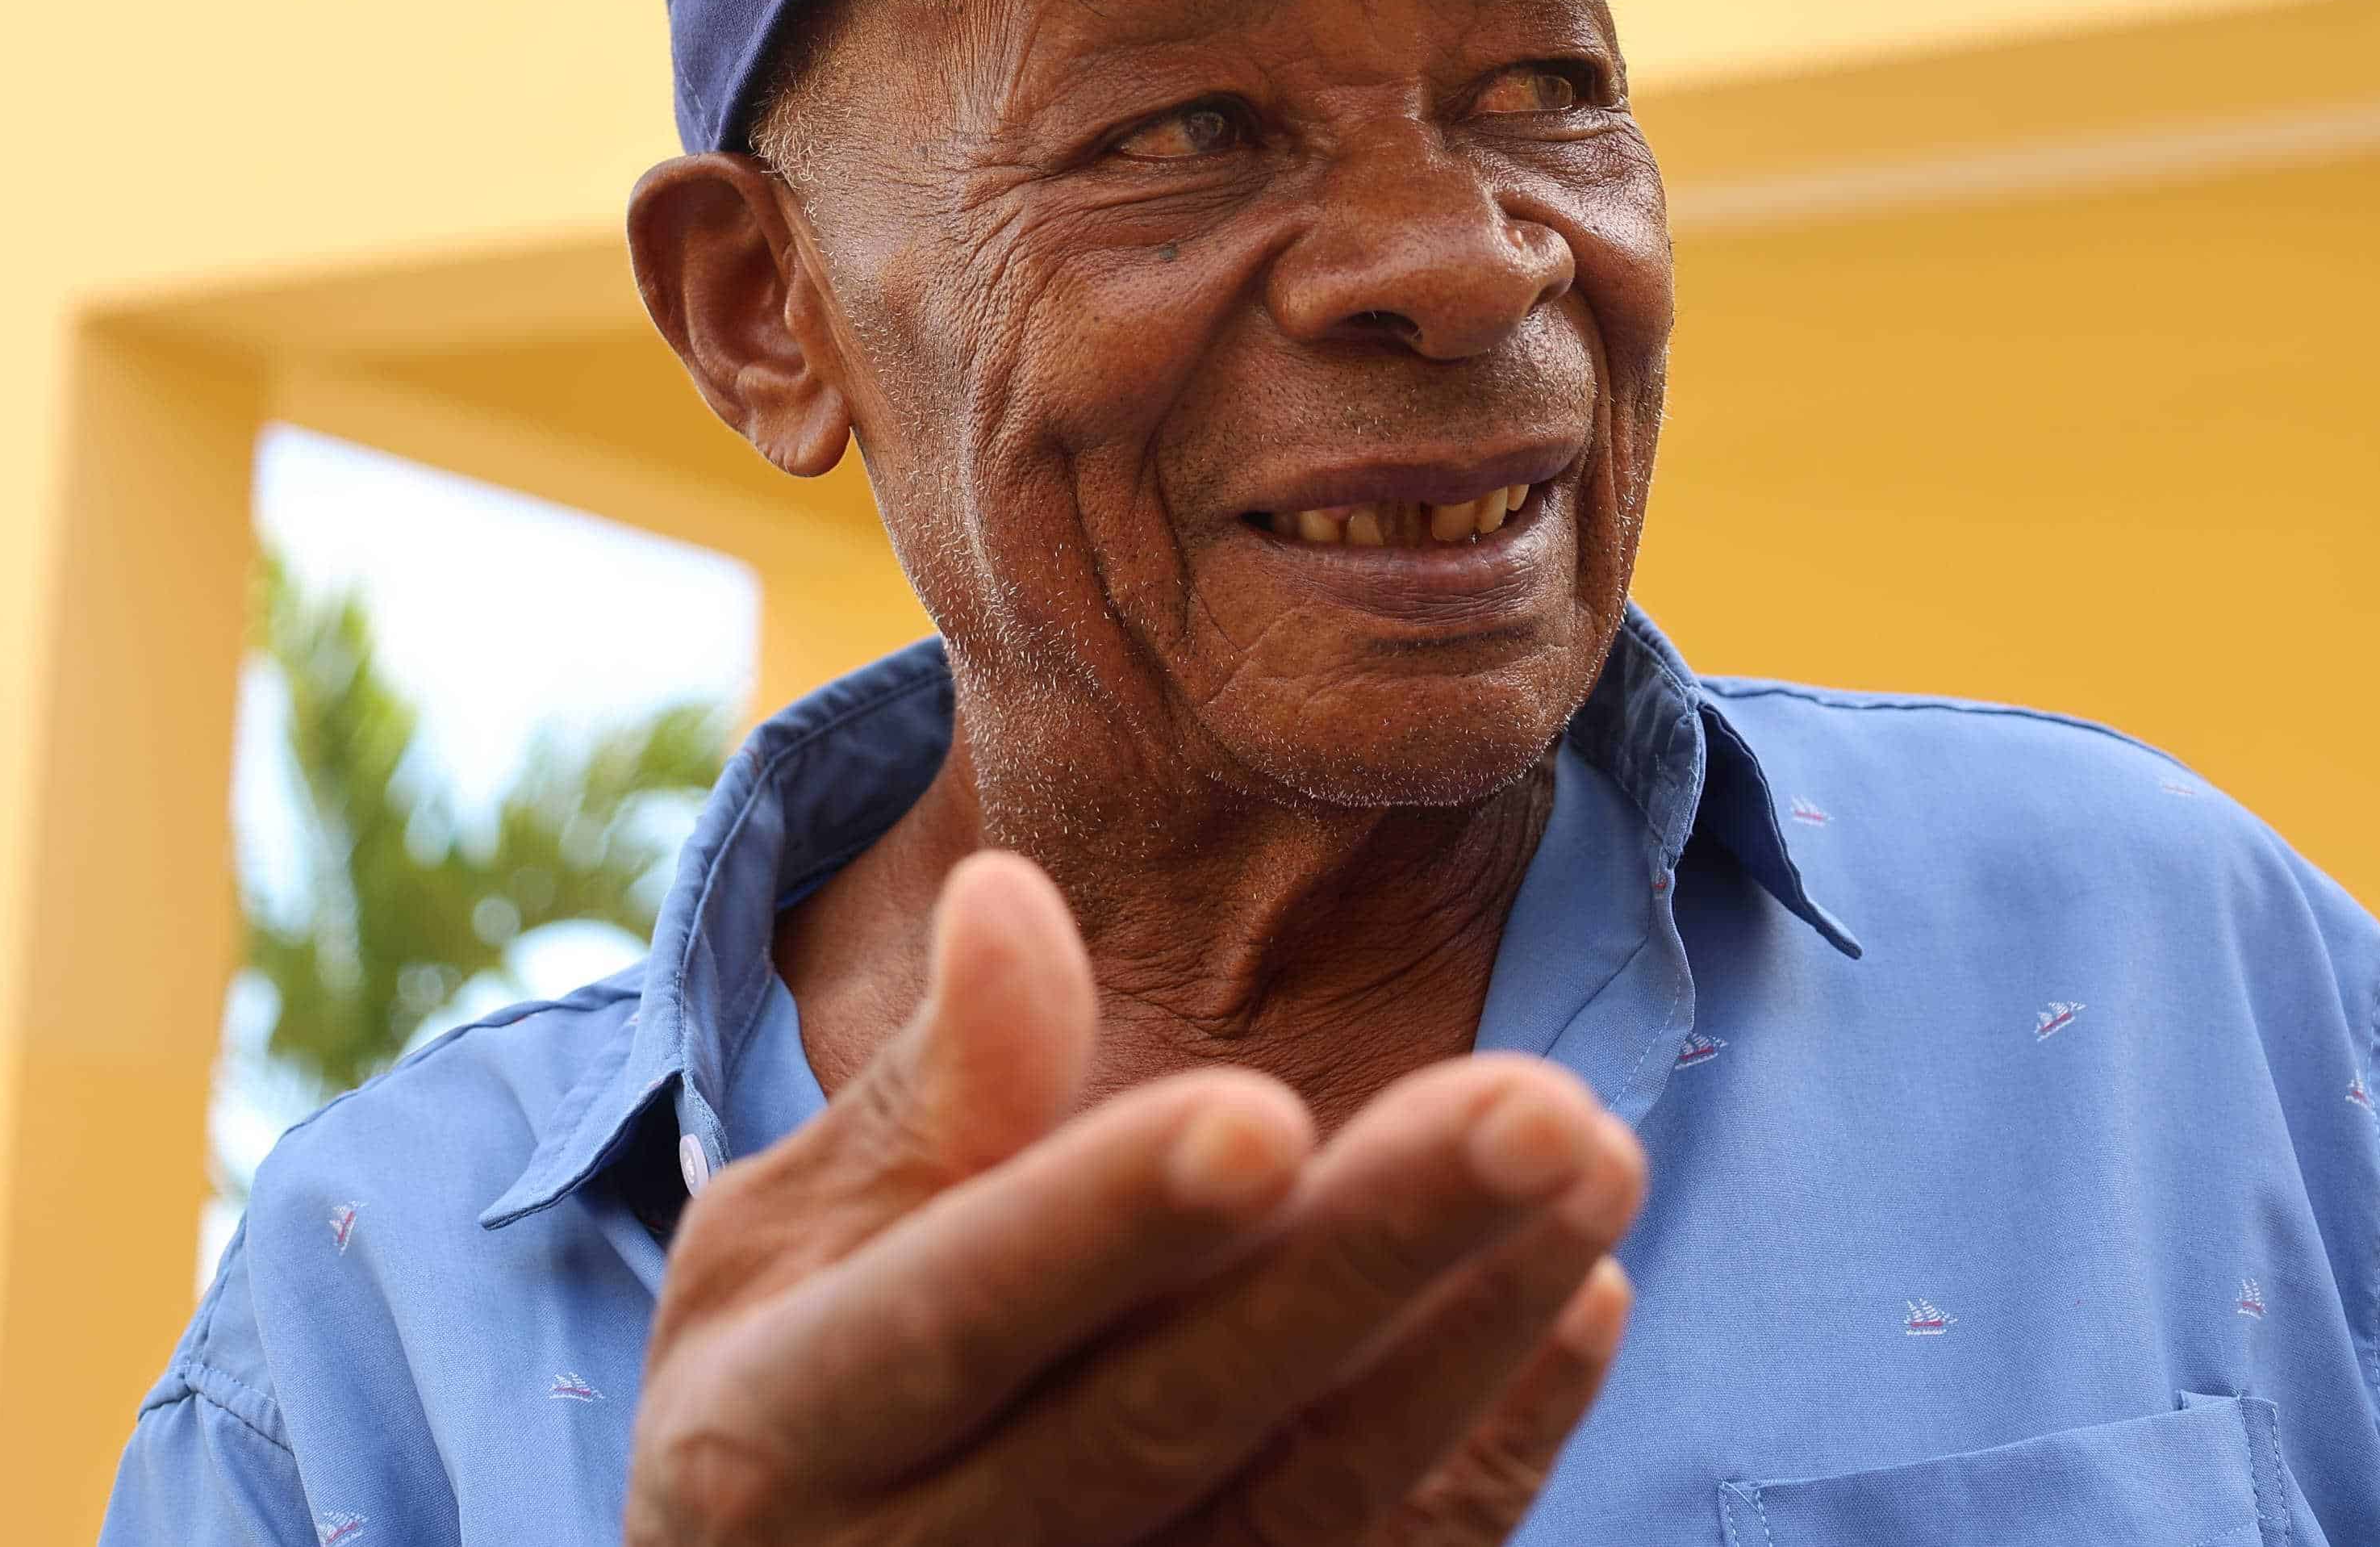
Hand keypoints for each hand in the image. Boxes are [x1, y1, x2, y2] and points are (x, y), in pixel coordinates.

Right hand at [623, 848, 1644, 1545]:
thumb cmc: (791, 1383)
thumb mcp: (785, 1241)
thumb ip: (925, 1094)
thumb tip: (1010, 895)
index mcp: (781, 1428)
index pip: (958, 1320)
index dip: (1106, 1223)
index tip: (1261, 1108)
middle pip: (1171, 1420)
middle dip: (1367, 1259)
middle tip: (1541, 1105)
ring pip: (1300, 1513)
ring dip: (1469, 1338)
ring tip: (1598, 1161)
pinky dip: (1490, 1456)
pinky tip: (1583, 1302)